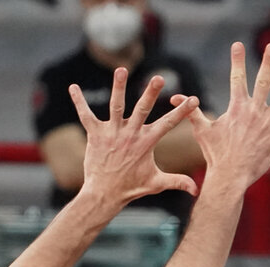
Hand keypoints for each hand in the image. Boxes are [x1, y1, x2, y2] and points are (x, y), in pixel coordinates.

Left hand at [70, 69, 199, 210]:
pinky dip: (79, 102)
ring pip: (116, 106)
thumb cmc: (131, 188)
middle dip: (151, 93)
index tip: (194, 99)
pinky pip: (85, 115)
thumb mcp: (156, 183)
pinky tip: (73, 87)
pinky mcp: (95, 135)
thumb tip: (197, 189)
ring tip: (122, 69)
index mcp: (146, 143)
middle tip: (159, 78)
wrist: (105, 195)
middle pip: (142, 109)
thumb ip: (177, 181)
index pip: (168, 124)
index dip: (182, 112)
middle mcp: (130, 135)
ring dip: (119, 87)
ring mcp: (112, 133)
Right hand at [177, 42, 269, 189]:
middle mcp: (253, 112)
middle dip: (267, 62)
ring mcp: (267, 124)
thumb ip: (191, 112)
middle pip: (262, 82)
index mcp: (236, 108)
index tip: (238, 45)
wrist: (229, 175)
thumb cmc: (215, 154)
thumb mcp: (201, 130)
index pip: (236, 79)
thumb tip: (175, 98)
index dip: (237, 61)